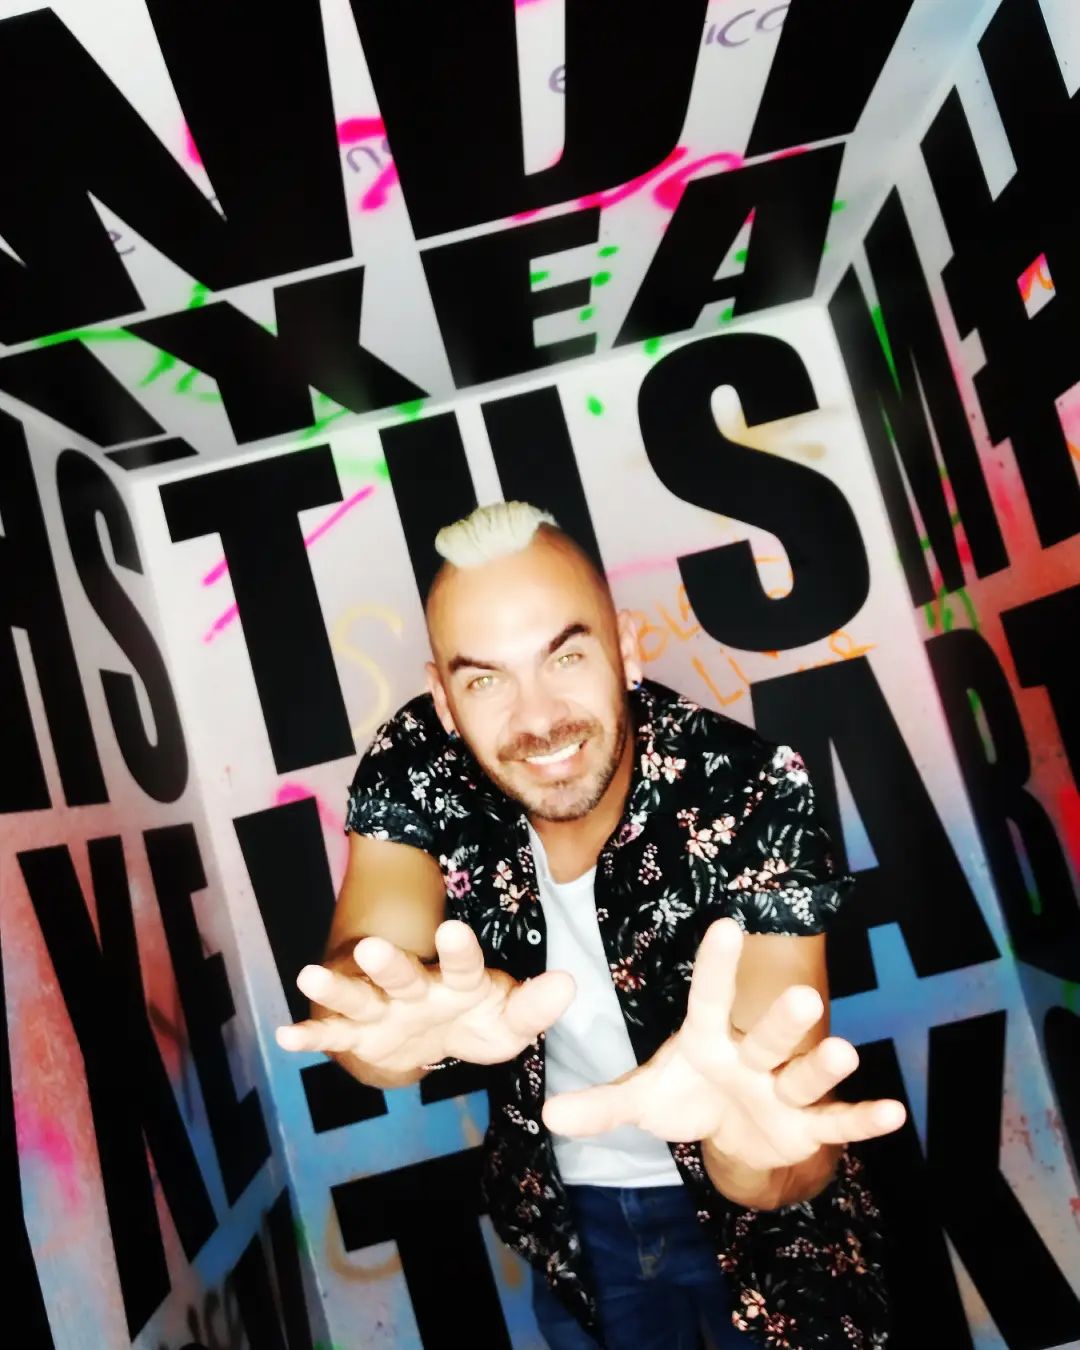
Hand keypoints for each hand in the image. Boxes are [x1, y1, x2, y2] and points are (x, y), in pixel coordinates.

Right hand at [275, 920, 574, 1077]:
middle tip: (371, 946)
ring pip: (359, 996)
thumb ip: (535, 1006)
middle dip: (387, 961)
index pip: (463, 963)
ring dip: (336, 987)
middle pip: (401, 973)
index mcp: (458, 981)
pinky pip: (332, 1034)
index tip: (453, 930)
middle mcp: (416, 988)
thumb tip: (568, 984)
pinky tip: (286, 1036)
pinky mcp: (359, 1035)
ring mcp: (384, 1009)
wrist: (440, 1038)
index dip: (460, 949)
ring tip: (307, 974)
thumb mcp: (512, 1022)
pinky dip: (309, 1035)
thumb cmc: (479, 1020)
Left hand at [542, 919, 904, 1177]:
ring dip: (823, 1065)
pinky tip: (896, 1113)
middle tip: (799, 995)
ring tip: (844, 1048)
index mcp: (707, 1040)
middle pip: (765, 1036)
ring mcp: (782, 1090)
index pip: (708, 998)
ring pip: (803, 1074)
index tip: (726, 925)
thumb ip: (602, 1104)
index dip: (716, 966)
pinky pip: (838, 1123)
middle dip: (781, 1021)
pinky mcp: (807, 1127)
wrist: (732, 1135)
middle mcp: (750, 1056)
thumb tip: (549, 1114)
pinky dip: (864, 1119)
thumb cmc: (689, 1098)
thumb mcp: (643, 1101)